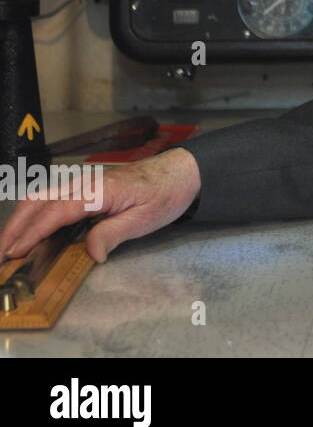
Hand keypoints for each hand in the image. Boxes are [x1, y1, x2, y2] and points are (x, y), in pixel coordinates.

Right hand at [0, 147, 200, 264]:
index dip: (33, 232)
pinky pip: (52, 199)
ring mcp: (83, 183)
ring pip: (40, 197)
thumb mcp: (146, 219)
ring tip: (9, 246)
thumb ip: (114, 234)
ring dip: (20, 220)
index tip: (15, 251)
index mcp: (99, 190)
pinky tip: (31, 232)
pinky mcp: (85, 187)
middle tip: (1, 254)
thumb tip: (91, 254)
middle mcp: (85, 183)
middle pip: (38, 201)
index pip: (56, 211)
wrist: (181, 172)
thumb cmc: (166, 193)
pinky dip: (34, 215)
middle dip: (15, 227)